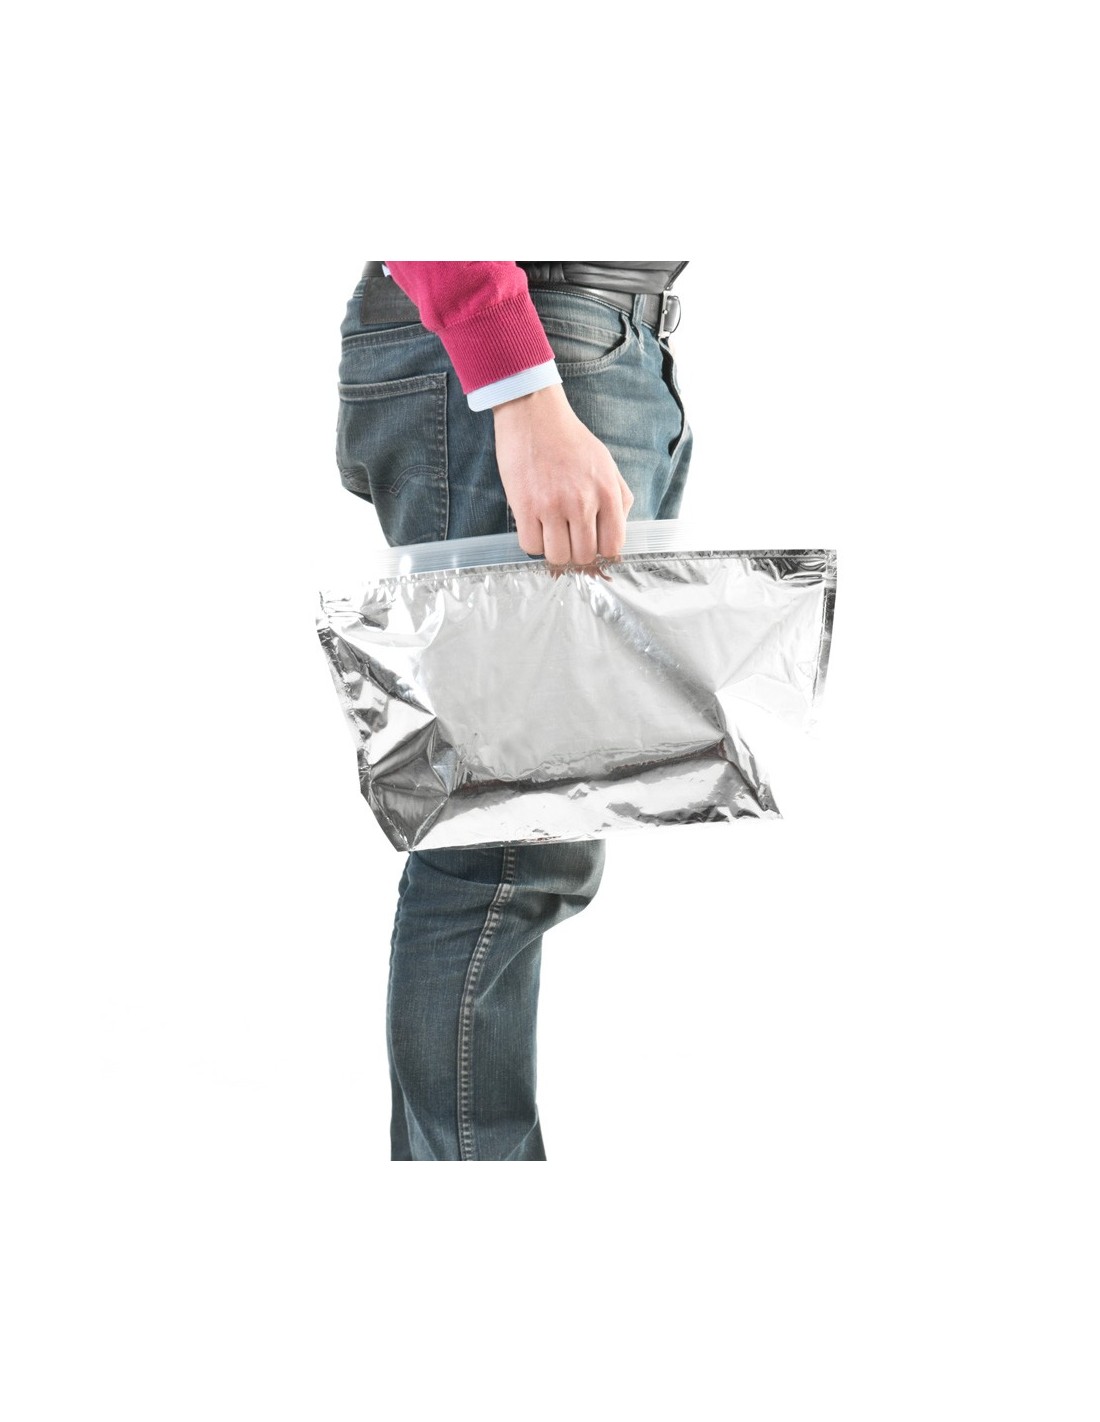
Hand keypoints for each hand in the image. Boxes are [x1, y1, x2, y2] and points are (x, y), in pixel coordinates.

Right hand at [491, 384, 633, 567]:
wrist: (535, 415)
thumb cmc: (571, 439)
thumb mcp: (607, 464)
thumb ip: (619, 498)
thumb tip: (617, 529)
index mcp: (607, 493)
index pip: (612, 546)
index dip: (601, 551)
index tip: (591, 544)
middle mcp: (582, 502)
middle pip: (583, 555)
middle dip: (576, 552)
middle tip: (568, 539)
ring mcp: (552, 506)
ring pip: (557, 556)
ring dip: (554, 550)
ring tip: (550, 533)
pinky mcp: (525, 506)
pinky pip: (530, 546)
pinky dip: (533, 543)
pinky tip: (534, 527)